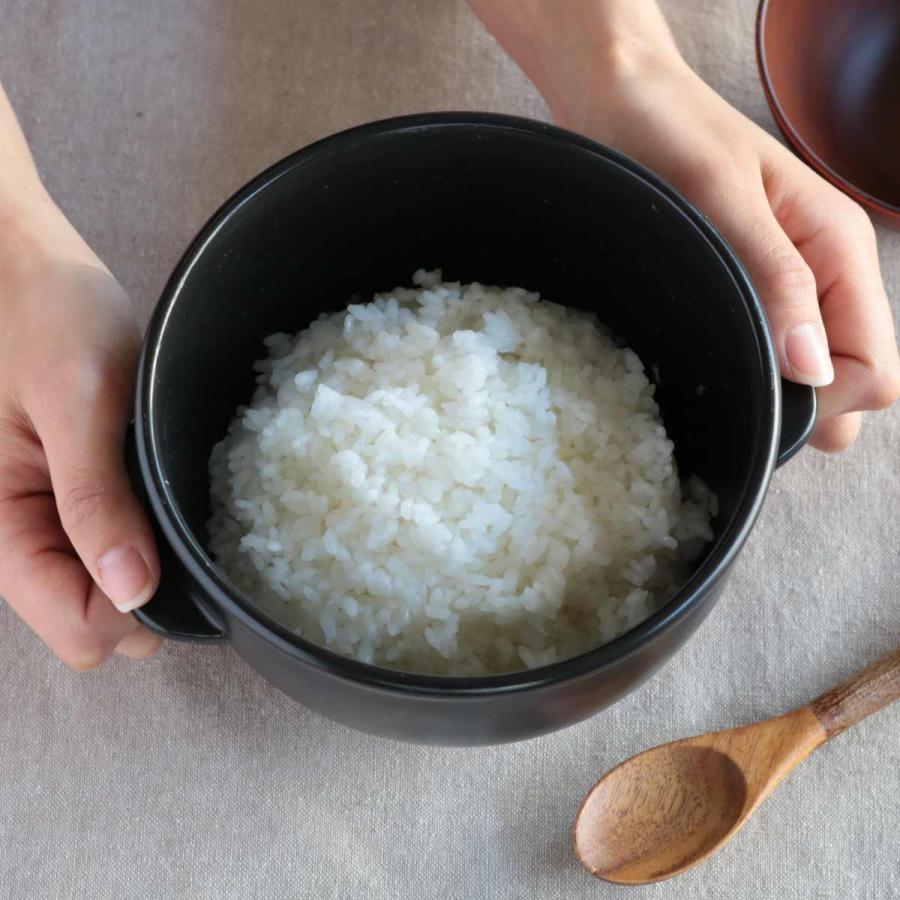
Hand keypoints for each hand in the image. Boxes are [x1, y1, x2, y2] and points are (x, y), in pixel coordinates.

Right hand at [0, 197, 160, 666]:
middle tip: (185, 531)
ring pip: (97, 590)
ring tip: (171, 507)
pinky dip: (137, 541)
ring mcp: (39, 519)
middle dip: (142, 598)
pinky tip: (160, 503)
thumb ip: (96, 500)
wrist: (21, 263)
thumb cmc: (44, 314)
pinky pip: (101, 549)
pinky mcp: (61, 497)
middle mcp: (14, 535)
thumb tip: (133, 593)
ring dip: (143, 568)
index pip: (76, 629)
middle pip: (87, 621)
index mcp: (1, 524)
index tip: (184, 568)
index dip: (134, 616)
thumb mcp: (78, 403)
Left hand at [470, 0, 899, 450]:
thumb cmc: (669, 135)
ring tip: (712, 372)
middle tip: (730, 387)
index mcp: (838, 250)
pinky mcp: (752, 293)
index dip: (828, 400)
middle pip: (852, 382)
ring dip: (774, 393)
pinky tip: (707, 363)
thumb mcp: (723, 201)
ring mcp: (791, 287)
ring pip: (814, 377)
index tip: (759, 394)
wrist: (623, 103)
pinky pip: (774, 356)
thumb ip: (776, 280)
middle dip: (805, 406)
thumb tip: (812, 368)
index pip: (876, 369)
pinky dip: (751, 374)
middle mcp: (826, 275)